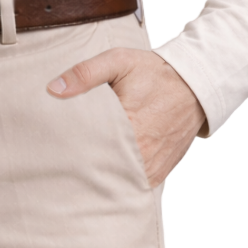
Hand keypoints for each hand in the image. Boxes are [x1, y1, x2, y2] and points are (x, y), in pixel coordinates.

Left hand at [47, 49, 207, 188]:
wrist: (195, 87)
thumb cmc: (154, 72)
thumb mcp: (119, 61)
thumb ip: (86, 73)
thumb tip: (53, 89)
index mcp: (128, 123)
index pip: (89, 147)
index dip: (69, 152)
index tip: (52, 152)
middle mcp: (142, 150)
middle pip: (101, 170)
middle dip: (80, 169)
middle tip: (58, 169)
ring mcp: (152, 164)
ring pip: (118, 182)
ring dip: (100, 180)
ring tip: (77, 178)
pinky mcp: (159, 171)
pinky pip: (135, 186)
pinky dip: (120, 184)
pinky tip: (102, 181)